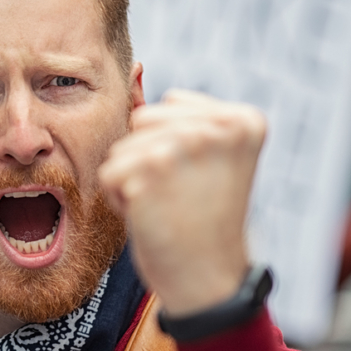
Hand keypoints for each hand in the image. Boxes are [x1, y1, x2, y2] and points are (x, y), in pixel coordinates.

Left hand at [99, 89, 265, 315]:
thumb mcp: (204, 158)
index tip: (201, 181)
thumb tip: (135, 67)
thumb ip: (175, 115)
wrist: (207, 282)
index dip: (171, 147)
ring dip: (133, 182)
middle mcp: (215, 128)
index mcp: (242, 120)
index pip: (169, 108)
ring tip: (167, 208)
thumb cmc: (203, 220)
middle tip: (181, 197)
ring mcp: (180, 149)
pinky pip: (108, 174)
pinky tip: (152, 219)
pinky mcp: (147, 175)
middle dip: (148, 161)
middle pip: (141, 123)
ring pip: (121, 149)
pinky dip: (119, 201)